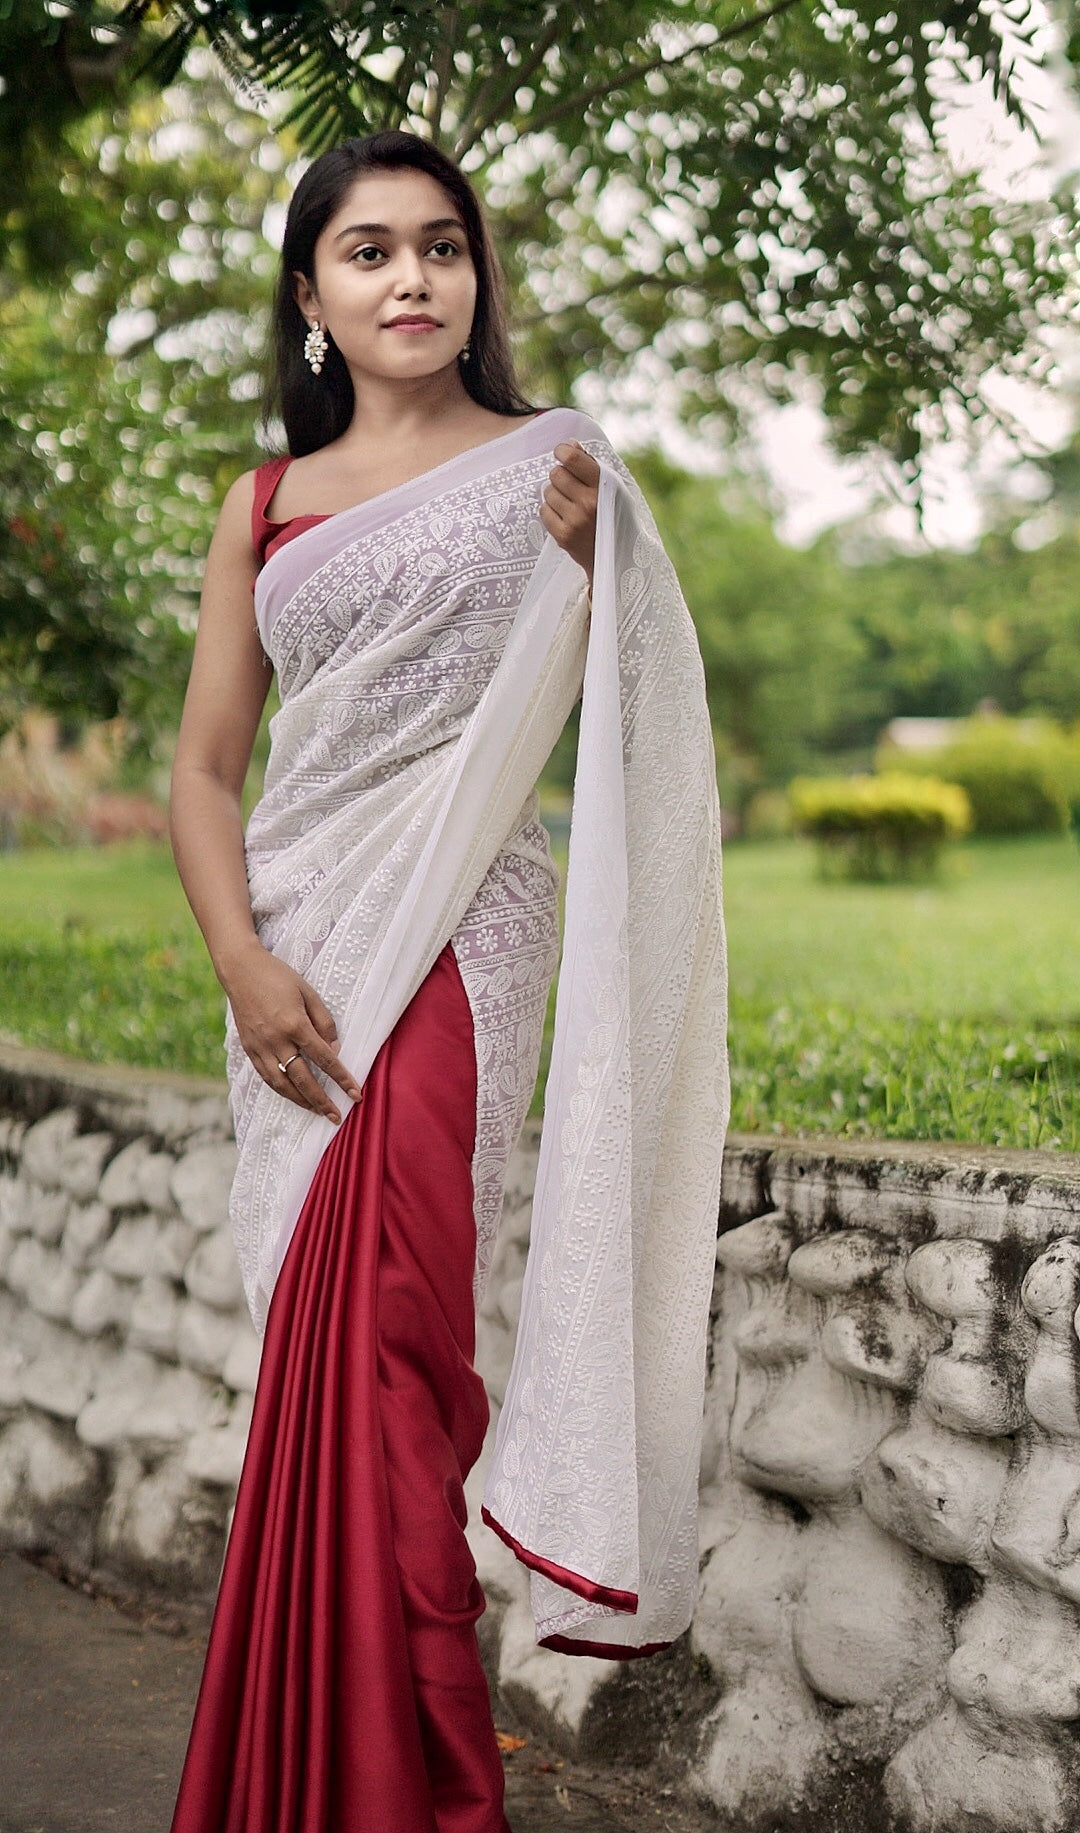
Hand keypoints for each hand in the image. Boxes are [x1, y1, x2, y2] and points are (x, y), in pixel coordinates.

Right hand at [223, 939, 363, 1122]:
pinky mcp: (249, 1049)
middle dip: (321, 1100)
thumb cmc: (279, 977)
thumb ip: (324, 1022)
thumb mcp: (309, 993)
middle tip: (336, 1116)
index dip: (342, 1078)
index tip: (355, 1094)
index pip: (324, 1059)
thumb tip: (334, 1050)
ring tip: (316, 1111)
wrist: (241, 970)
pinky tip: (292, 1095)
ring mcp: (260, 1047)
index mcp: (295, 1024)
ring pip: (282, 1084)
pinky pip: (266, 1077)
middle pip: (303, 1079)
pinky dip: (281, 1090)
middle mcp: (276, 1040)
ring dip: (301, 1101)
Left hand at [540, 440, 599, 584]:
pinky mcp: (563, 536)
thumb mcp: (612, 487)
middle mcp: (590, 503)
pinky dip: (550, 511)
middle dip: (560, 476)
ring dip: (555, 494)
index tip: (561, 453)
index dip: (562, 451)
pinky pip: (543, 510)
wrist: (616, 557)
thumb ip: (591, 465)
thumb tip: (570, 444)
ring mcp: (575, 521)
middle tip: (570, 486)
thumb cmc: (613, 515)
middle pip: (556, 474)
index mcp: (605, 486)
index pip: (573, 459)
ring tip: (569, 504)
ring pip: (548, 492)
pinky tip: (564, 517)